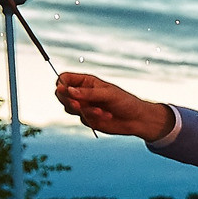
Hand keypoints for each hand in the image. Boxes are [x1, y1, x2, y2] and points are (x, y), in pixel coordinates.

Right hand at [54, 71, 171, 138]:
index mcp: (86, 81)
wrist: (136, 119)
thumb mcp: (108, 94)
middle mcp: (82, 93)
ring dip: (84, 111)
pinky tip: (107, 116)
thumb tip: (68, 90)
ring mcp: (84, 106)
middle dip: (68, 100)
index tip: (64, 90)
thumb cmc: (125, 102)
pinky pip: (81, 118)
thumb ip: (88, 93)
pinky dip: (92, 118)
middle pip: (61, 94)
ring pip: (69, 108)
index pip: (65, 79)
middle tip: (78, 105)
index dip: (61, 84)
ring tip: (101, 112)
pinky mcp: (87, 118)